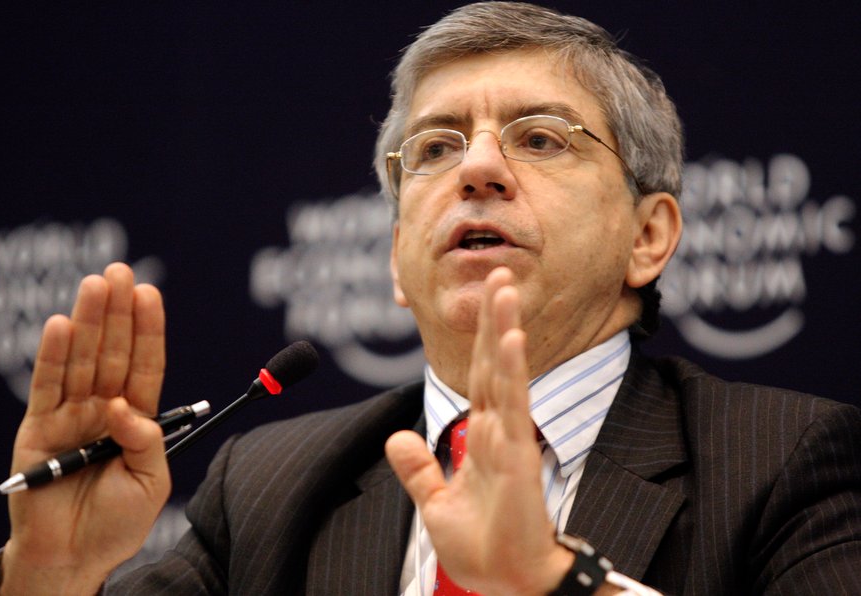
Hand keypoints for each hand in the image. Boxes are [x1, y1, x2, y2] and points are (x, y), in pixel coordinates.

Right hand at [0, 263, 170, 595]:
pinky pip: (46, 386)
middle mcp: (103, 408)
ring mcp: (71, 415)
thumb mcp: (151, 481)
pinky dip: (52, 356)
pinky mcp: (39, 428)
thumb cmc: (117, 523)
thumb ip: (147, 440)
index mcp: (135, 417)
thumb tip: (125, 408)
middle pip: (112, 352)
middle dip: (117, 312)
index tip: (150, 292)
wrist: (73, 557)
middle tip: (120, 270)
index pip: (144, 363)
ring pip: (81, 360)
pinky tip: (60, 325)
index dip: (148, 329)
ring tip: (96, 284)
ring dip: (88, 321)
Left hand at [386, 267, 570, 595]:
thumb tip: (397, 436)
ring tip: (505, 289)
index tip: (484, 300)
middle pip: (492, 363)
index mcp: (481, 437)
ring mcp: (510, 441)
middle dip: (495, 318)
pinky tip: (510, 341)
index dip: (479, 338)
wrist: (506, 585)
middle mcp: (498, 431)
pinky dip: (510, 373)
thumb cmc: (482, 548)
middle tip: (500, 272)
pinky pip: (512, 408)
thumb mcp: (436, 504)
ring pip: (505, 375)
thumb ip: (418, 469)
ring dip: (503, 329)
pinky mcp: (518, 459)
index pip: (477, 376)